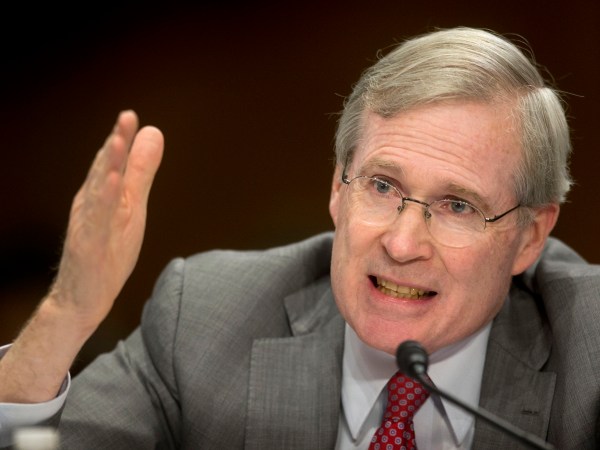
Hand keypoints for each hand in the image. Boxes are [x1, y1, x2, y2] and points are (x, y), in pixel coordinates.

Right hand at [0, 111, 162, 402]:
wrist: (83, 297)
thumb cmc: (107, 249)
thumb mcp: (131, 206)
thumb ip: (140, 172)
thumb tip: (152, 134)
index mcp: (102, 195)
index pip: (111, 163)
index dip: (121, 139)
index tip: (131, 116)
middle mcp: (91, 206)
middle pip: (103, 171)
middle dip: (115, 145)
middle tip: (126, 118)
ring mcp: (88, 227)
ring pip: (97, 194)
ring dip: (106, 169)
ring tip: (117, 144)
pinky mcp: (88, 250)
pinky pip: (95, 226)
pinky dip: (102, 207)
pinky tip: (110, 188)